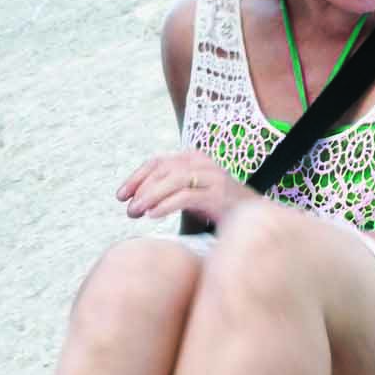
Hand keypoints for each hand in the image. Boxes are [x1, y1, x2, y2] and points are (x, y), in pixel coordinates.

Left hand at [117, 148, 247, 223]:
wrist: (253, 216)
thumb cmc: (218, 206)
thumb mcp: (190, 192)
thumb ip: (167, 190)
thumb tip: (135, 200)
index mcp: (193, 158)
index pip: (157, 162)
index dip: (136, 177)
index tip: (121, 195)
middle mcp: (202, 163)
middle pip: (163, 169)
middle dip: (141, 188)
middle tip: (128, 208)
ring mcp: (212, 177)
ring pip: (173, 180)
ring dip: (150, 196)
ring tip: (136, 212)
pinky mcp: (218, 195)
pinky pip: (187, 196)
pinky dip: (167, 205)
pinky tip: (154, 215)